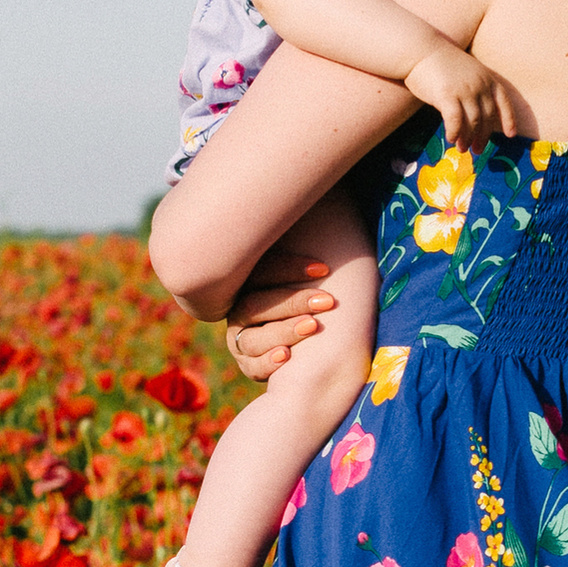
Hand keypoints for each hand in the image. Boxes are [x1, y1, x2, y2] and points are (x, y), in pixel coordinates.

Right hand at [225, 253, 335, 381]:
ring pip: (251, 337)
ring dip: (283, 331)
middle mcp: (240, 309)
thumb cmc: (320, 292)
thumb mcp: (312, 268)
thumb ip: (311, 246)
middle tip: (327, 301)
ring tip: (313, 326)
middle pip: (254, 305)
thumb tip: (327, 199)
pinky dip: (267, 363)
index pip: (260, 272)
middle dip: (293, 302)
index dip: (288, 269)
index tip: (323, 268)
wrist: (320, 340)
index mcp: (251, 280)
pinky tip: (286, 357)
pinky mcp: (248, 363)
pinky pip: (251, 366)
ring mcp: (241, 338)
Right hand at [405, 39, 527, 150]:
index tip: (510, 135)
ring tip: (462, 148)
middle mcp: (479, 84)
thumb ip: (475, 89)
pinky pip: (455, 121)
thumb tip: (477, 116)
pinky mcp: (447, 95)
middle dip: (483, 137)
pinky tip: (450, 139)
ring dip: (467, 138)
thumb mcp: (467, 72)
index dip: (509, 119)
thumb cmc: (440, 63)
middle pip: (487, 117)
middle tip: (477, 150)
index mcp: (487, 78)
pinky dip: (454, 132)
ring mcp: (464, 90)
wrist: (420, 50)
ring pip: (472, 122)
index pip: (504, 102)